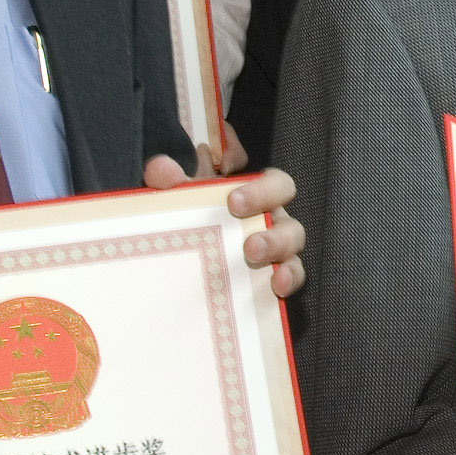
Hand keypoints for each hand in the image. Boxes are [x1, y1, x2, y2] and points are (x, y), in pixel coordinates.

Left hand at [143, 146, 305, 298]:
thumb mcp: (179, 198)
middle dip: (268, 218)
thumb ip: (169, 181)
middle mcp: (272, 219)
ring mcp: (278, 248)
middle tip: (243, 232)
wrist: (184, 260)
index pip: (275, 183)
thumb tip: (162, 169)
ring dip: (276, 247)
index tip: (233, 201)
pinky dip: (289, 278)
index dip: (261, 190)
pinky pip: (294, 275)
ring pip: (293, 242)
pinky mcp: (277, 276)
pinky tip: (276, 285)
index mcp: (256, 196)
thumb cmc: (192, 219)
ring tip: (252, 256)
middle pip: (288, 214)